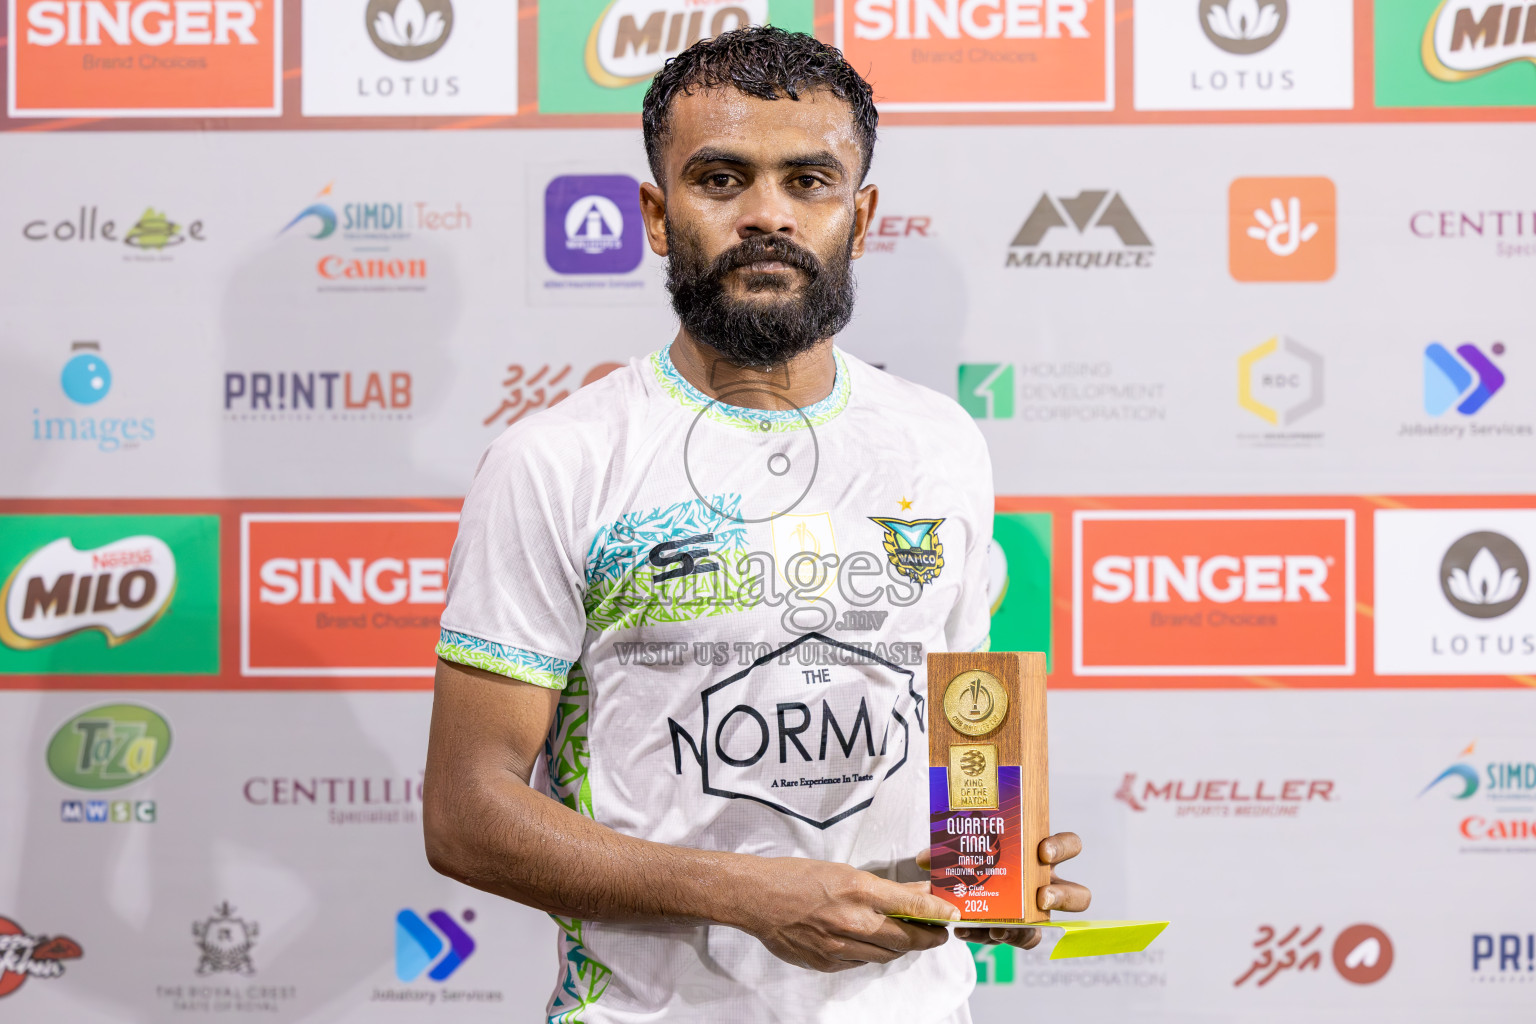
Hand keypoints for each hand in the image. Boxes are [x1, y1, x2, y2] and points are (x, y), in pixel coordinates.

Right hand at [728, 856, 956, 972]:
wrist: (758, 898)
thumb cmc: (799, 877)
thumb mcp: (845, 872)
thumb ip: (883, 888)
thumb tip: (916, 894)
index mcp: (858, 890)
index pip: (911, 906)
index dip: (938, 914)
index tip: (954, 916)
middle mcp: (853, 920)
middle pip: (905, 939)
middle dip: (928, 938)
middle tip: (939, 934)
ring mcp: (840, 946)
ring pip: (886, 954)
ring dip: (901, 946)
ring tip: (908, 937)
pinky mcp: (828, 963)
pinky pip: (862, 963)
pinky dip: (872, 953)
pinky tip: (870, 942)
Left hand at [922, 832, 1090, 949]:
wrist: (961, 881)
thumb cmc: (973, 855)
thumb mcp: (963, 846)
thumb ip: (947, 849)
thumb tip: (927, 859)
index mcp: (1039, 853)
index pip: (1070, 846)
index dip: (1062, 848)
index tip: (1042, 852)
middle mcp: (1045, 883)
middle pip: (1079, 896)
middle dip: (1062, 897)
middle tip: (1041, 897)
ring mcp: (1035, 911)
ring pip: (1050, 927)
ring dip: (1025, 930)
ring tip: (997, 929)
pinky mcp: (1017, 930)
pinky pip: (1016, 940)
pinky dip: (991, 936)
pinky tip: (967, 931)